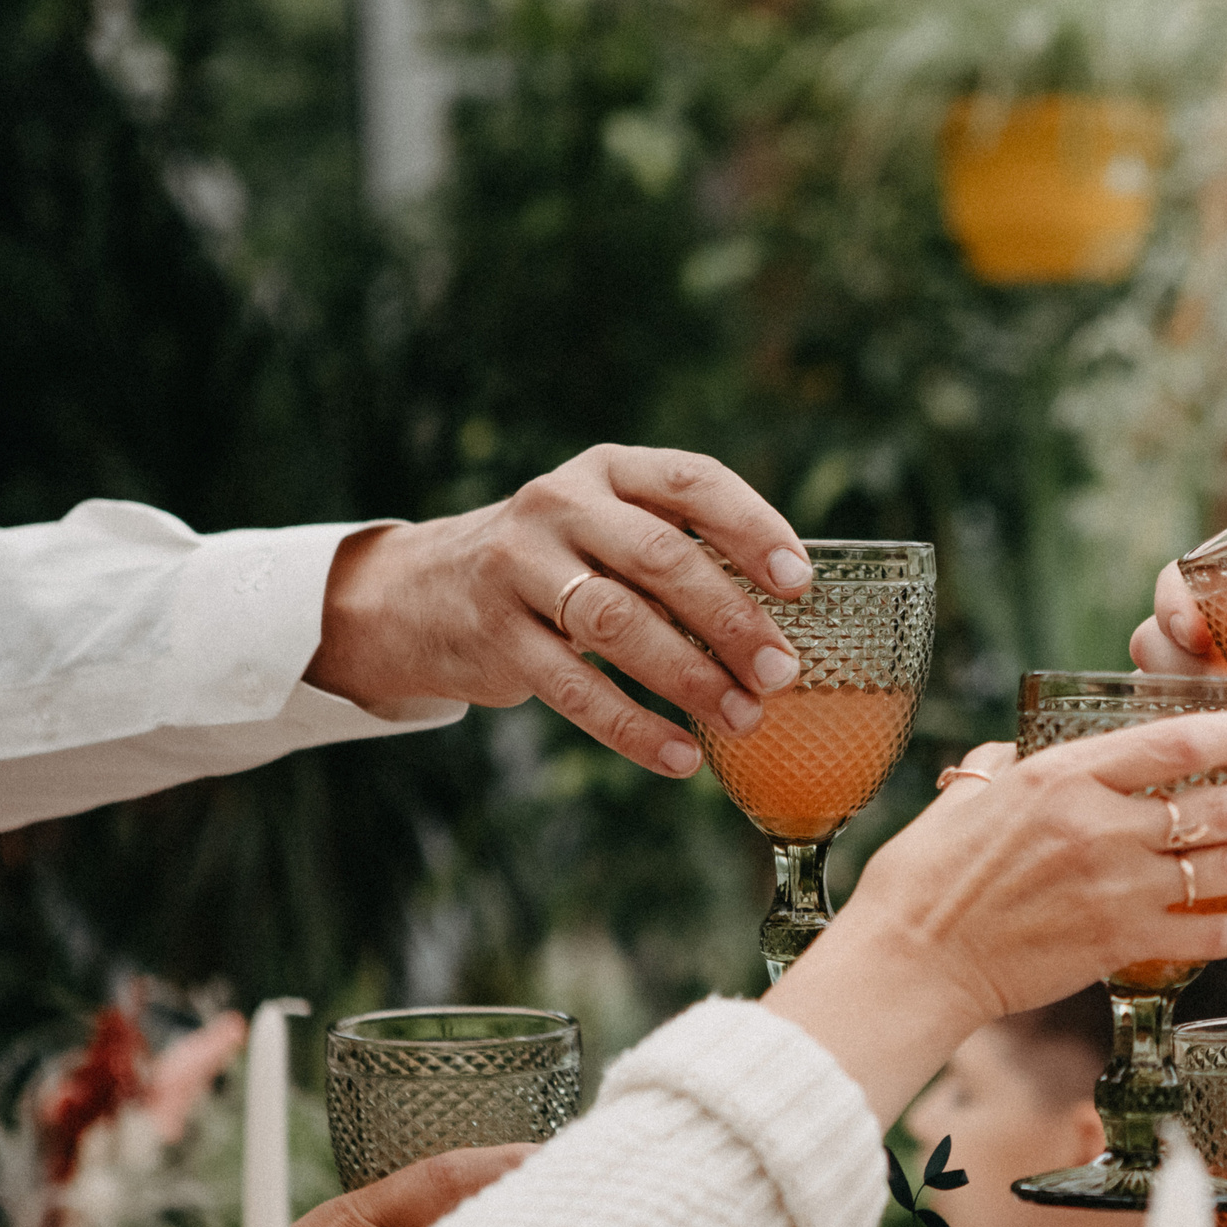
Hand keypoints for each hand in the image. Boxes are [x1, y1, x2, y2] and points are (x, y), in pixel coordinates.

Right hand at [305, 445, 811, 778]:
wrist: (426, 589)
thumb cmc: (564, 561)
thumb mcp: (612, 527)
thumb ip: (683, 550)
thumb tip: (791, 621)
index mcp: (610, 470)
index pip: (693, 482)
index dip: (753, 529)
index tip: (800, 582)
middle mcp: (561, 505)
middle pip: (660, 558)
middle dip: (730, 619)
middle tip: (782, 673)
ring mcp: (519, 566)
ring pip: (617, 623)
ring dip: (690, 677)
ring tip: (744, 719)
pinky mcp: (495, 634)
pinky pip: (574, 687)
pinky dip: (634, 727)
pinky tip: (682, 756)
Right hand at [764, 707, 1226, 1122]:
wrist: (912, 959)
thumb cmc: (926, 877)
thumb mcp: (968, 793)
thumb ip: (1009, 765)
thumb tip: (1025, 751)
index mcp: (1062, 775)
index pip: (1176, 741)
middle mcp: (1099, 826)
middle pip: (1216, 806)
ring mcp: (1114, 888)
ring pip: (1222, 869)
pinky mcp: (1117, 944)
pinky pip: (1201, 935)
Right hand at [1130, 509, 1226, 863]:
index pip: (1188, 578)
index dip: (1177, 597)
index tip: (1197, 625)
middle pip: (1158, 636)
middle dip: (1166, 657)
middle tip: (1211, 683)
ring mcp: (1225, 700)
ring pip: (1163, 694)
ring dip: (1182, 710)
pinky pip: (1183, 752)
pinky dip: (1192, 761)